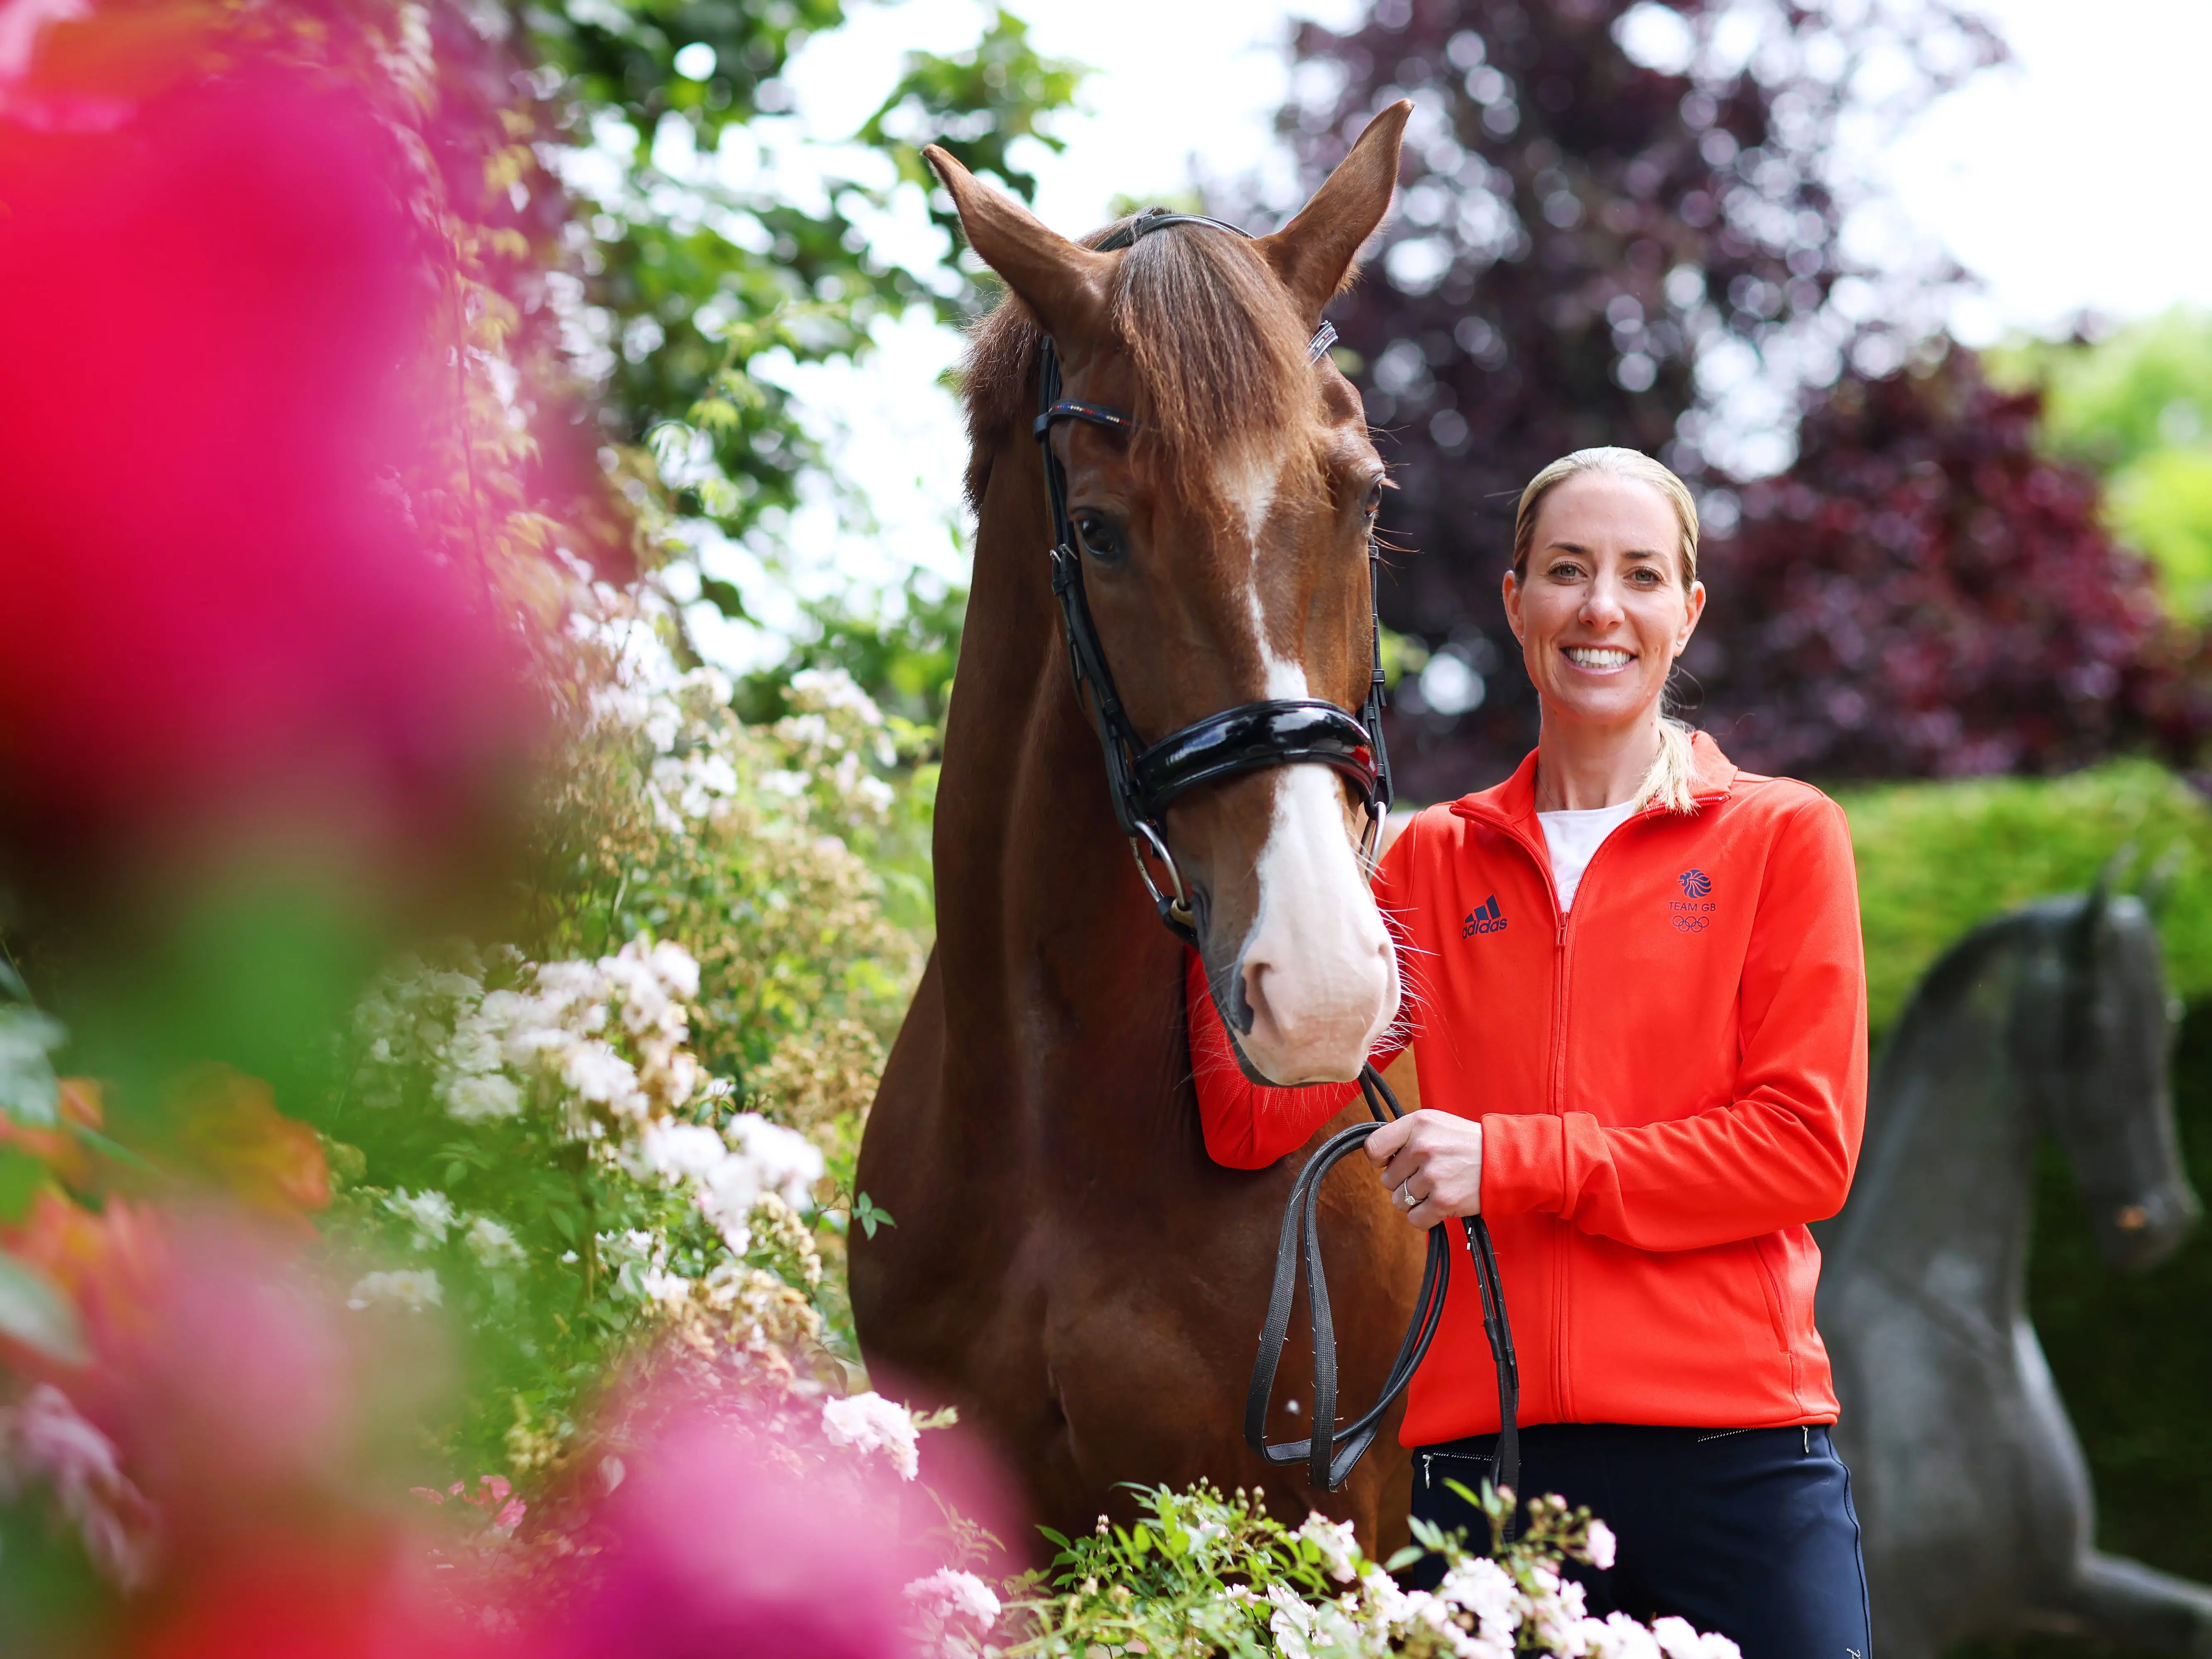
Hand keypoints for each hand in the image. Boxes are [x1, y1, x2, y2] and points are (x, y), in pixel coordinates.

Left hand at [1365, 1110, 1482, 1229]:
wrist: (1504, 1160)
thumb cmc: (1467, 1144)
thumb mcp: (1435, 1123)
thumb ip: (1406, 1136)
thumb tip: (1379, 1158)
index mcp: (1418, 1124)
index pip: (1374, 1147)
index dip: (1379, 1159)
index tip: (1390, 1162)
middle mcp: (1422, 1147)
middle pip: (1387, 1179)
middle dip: (1404, 1181)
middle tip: (1428, 1174)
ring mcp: (1433, 1175)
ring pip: (1399, 1200)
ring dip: (1415, 1200)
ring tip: (1437, 1187)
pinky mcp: (1443, 1201)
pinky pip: (1414, 1219)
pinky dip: (1425, 1217)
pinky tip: (1439, 1204)